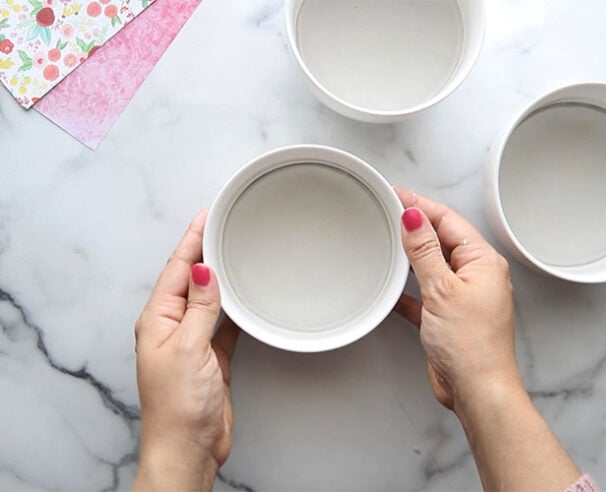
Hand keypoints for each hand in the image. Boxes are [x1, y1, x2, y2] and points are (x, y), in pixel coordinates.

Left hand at [133, 209, 238, 491]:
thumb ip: (199, 309)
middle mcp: (173, 326)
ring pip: (209, 297)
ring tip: (234, 250)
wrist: (190, 447)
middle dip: (205, 250)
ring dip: (220, 274)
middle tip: (224, 224)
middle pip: (191, 278)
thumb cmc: (179, 407)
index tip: (207, 215)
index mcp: (158, 319)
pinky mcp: (211, 354)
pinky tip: (243, 293)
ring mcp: (192, 340)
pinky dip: (233, 304)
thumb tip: (203, 271)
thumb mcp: (189, 349)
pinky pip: (223, 320)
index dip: (193, 240)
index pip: (177, 269)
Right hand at [394, 189, 581, 490]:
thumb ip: (425, 251)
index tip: (396, 194)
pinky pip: (424, 294)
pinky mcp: (447, 316)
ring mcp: (461, 296)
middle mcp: (475, 275)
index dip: (421, 206)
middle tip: (387, 211)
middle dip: (416, 225)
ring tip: (387, 241)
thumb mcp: (442, 289)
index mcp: (482, 262)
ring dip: (411, 255)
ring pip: (432, 265)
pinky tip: (390, 288)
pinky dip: (407, 290)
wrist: (476, 390)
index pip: (448, 221)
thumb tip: (413, 217)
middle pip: (441, 239)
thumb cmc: (471, 344)